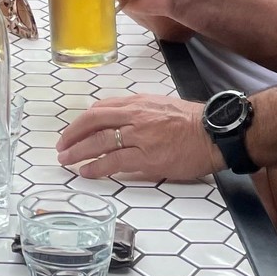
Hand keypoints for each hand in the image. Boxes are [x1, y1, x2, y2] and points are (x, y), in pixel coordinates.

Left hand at [56, 94, 219, 180]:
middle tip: (61, 147)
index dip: (81, 122)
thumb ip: (137, 111)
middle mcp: (135, 117)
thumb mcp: (160, 105)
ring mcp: (140, 137)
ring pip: (99, 142)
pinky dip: (96, 167)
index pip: (100, 109)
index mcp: (137, 103)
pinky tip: (86, 172)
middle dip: (72, 135)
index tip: (72, 131)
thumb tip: (116, 121)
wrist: (215, 133)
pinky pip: (113, 162)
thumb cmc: (193, 122)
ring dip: (78, 152)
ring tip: (66, 161)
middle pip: (93, 123)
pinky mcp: (147, 158)